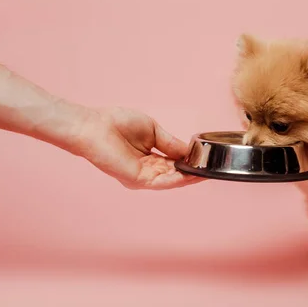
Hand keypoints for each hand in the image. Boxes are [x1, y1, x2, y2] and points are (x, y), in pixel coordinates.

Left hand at [70, 106, 202, 189]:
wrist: (95, 127)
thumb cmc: (117, 124)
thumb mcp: (154, 131)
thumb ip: (171, 143)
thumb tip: (189, 151)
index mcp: (150, 159)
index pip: (174, 165)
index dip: (190, 163)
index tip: (206, 160)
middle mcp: (147, 171)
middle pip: (176, 176)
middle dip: (194, 173)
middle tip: (212, 168)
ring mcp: (143, 177)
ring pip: (172, 181)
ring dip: (190, 177)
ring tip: (207, 172)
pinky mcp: (138, 180)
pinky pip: (163, 182)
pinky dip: (179, 179)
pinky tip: (192, 174)